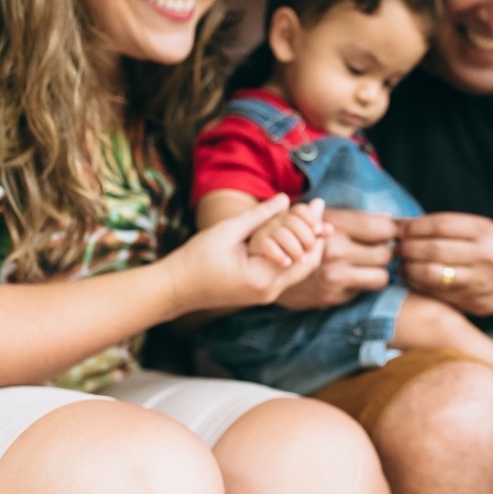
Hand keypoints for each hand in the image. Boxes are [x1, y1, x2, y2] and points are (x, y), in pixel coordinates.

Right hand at [165, 194, 325, 312]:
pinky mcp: (260, 292)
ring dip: (305, 245)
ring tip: (308, 218)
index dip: (314, 229)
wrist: (175, 288)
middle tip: (317, 209)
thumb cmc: (195, 258)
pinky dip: (292, 253)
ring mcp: (266, 294)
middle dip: (314, 236)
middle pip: (308, 264)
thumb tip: (285, 198)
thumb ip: (259, 216)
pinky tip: (292, 233)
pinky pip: (285, 272)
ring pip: (299, 269)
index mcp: (263, 278)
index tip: (317, 204)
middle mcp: (270, 291)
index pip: (305, 255)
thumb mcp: (228, 231)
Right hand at [274, 208, 397, 309]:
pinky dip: (359, 285)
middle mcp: (337, 252)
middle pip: (387, 254)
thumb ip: (355, 219)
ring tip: (369, 265)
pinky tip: (348, 276)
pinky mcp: (331, 297)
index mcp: (337, 227)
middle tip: (380, 250)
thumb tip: (389, 218)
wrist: (266, 264)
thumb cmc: (299, 235)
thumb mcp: (323, 218)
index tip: (395, 233)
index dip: (395, 231)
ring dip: (378, 271)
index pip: (384, 228)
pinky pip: (361, 292)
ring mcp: (334, 278)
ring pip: (381, 277)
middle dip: (387, 252)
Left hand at [398, 212, 492, 316]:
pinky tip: (410, 278)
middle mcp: (484, 253)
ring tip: (400, 264)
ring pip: (430, 272)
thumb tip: (399, 222)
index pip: (440, 224)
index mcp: (484, 230)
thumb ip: (442, 226)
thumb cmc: (488, 253)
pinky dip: (416, 284)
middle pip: (433, 248)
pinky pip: (434, 291)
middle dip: (407, 248)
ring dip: (408, 268)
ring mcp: (478, 278)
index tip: (399, 230)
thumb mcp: (476, 231)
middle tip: (395, 249)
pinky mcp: (470, 299)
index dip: (413, 227)